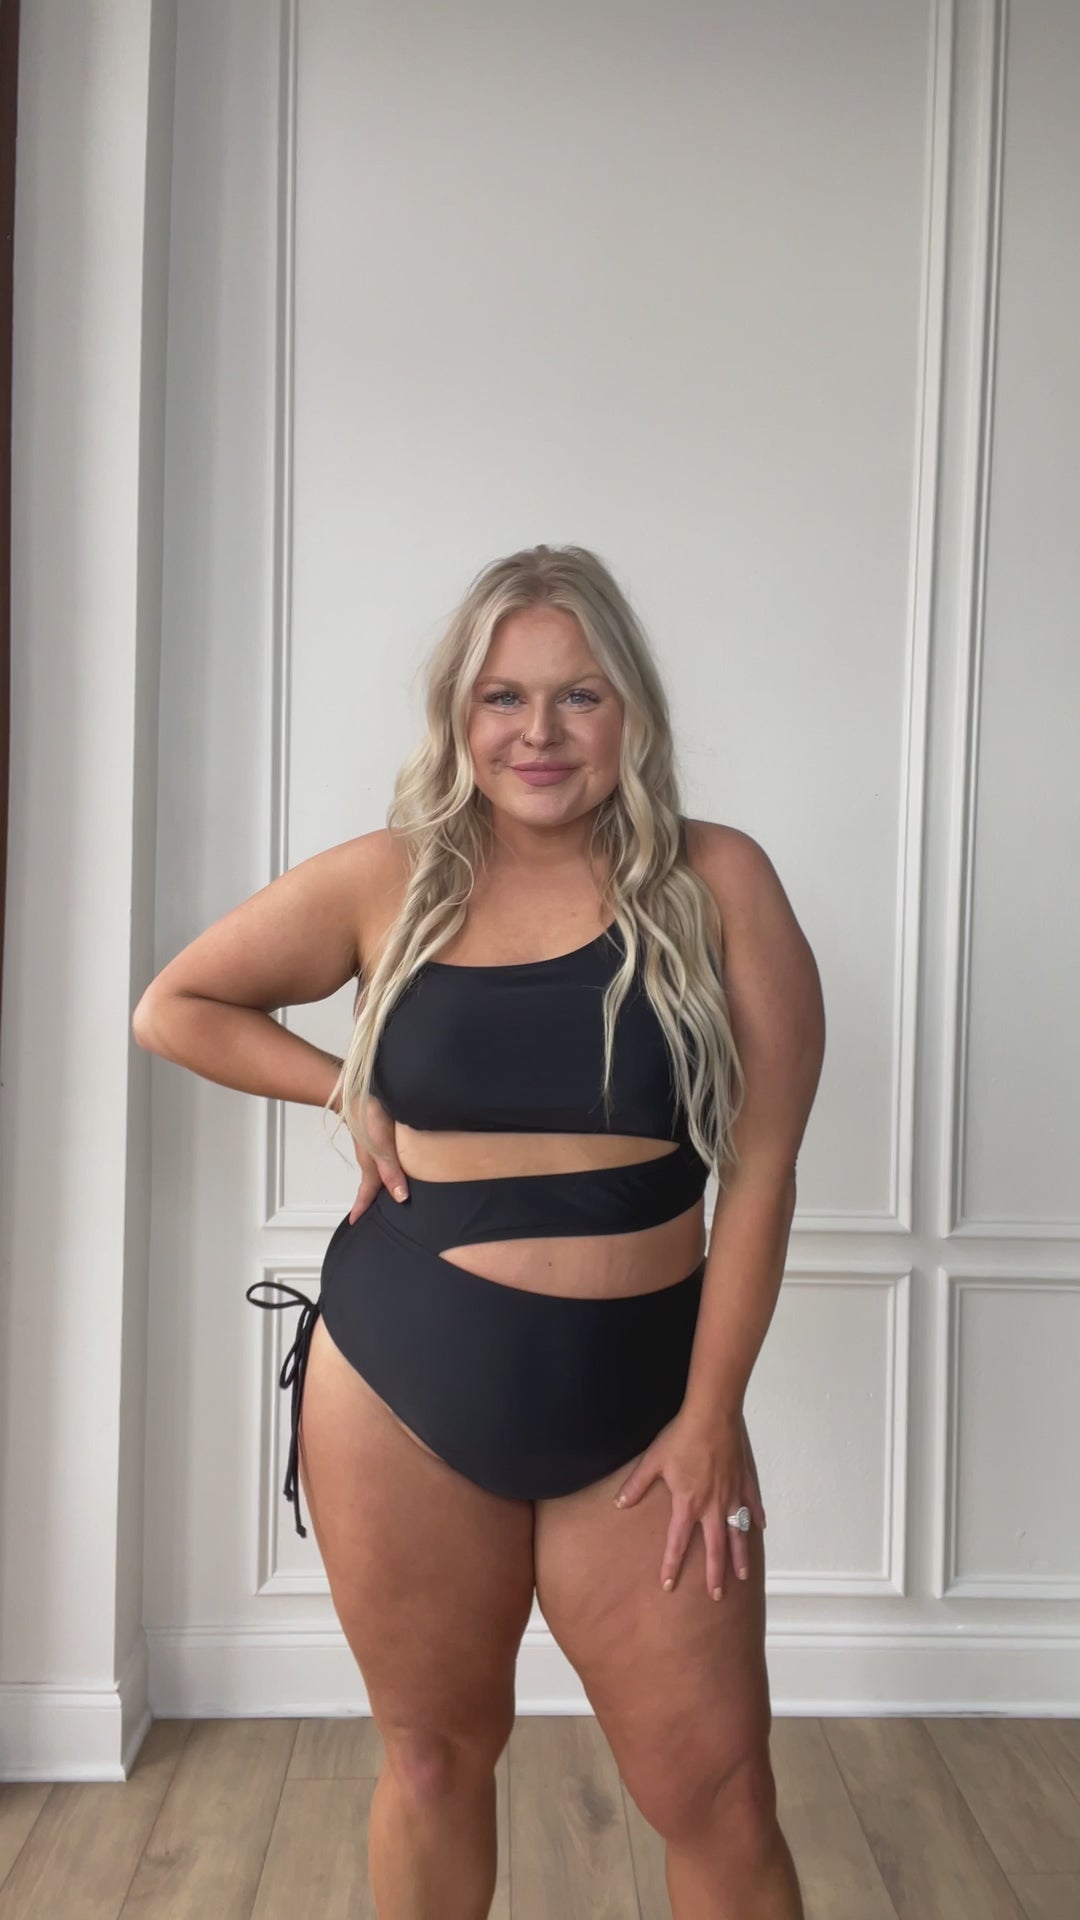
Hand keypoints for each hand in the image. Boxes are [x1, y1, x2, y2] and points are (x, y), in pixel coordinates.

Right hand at [346, 1093, 409, 1222]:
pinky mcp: (379, 1139)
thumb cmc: (370, 1120)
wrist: (362, 1093)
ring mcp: (374, 1150)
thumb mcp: (382, 1149)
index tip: (354, 1224)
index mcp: (370, 1168)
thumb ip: (391, 1172)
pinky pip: (382, 1160)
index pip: (366, 1194)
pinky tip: (396, 1168)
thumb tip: (400, 1198)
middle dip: (372, 1201)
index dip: (361, 1209)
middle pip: (372, 1185)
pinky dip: (387, 1169)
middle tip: (374, 1216)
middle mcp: (371, 1161)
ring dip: (382, 1185)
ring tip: (389, 1195)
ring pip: (378, 1172)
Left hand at [612, 1408, 765, 1598]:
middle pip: (715, 1549)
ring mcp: (732, 1496)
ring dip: (739, 1557)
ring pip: (738, 1534)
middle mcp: (712, 1507)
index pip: (677, 1543)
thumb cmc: (681, 1437)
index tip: (668, 1585)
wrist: (712, 1416)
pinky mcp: (744, 1482)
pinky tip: (759, 1528)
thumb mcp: (652, 1461)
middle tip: (716, 1596)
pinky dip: (756, 1518)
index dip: (671, 1565)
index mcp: (687, 1504)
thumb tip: (619, 1504)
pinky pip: (752, 1505)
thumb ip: (636, 1486)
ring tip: (742, 1577)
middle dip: (715, 1575)